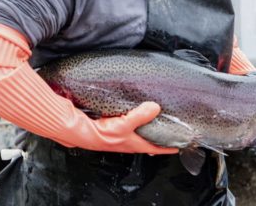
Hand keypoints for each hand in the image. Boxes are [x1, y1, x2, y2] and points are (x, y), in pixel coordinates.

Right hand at [59, 102, 178, 154]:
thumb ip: (139, 117)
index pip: (153, 148)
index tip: (178, 147)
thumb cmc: (99, 134)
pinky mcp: (110, 125)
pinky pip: (126, 122)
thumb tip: (155, 108)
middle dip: (156, 138)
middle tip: (167, 133)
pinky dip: (132, 118)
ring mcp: (118, 134)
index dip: (166, 148)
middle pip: (145, 141)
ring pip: (135, 132)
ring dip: (144, 128)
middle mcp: (125, 140)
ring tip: (153, 120)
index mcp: (131, 144)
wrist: (77, 130)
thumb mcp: (123, 126)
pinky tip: (131, 111)